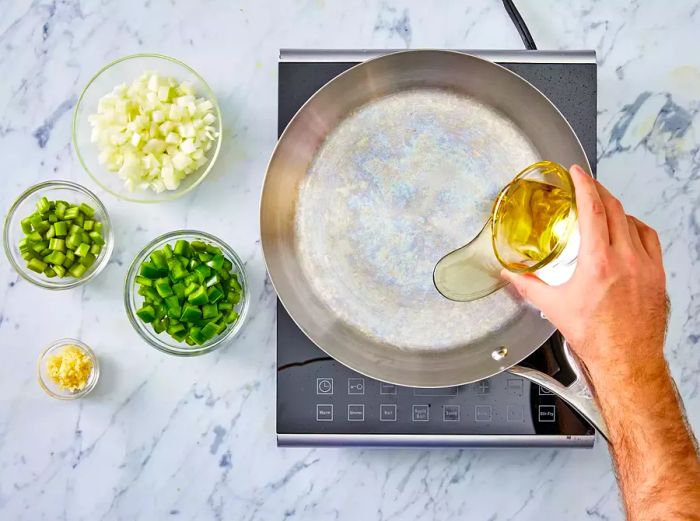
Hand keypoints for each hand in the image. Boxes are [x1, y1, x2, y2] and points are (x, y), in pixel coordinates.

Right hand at [501, 165, 668, 377]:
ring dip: (617, 209)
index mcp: (599, 262)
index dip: (584, 184)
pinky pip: (650, 239)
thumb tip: (511, 273)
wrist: (627, 360)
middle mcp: (627, 258)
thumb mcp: (554, 308)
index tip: (576, 172)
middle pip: (615, 208)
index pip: (594, 209)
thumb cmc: (597, 337)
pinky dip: (636, 228)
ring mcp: (646, 265)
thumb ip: (528, 286)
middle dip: (599, 190)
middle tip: (585, 184)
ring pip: (634, 221)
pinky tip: (627, 232)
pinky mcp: (658, 275)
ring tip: (604, 208)